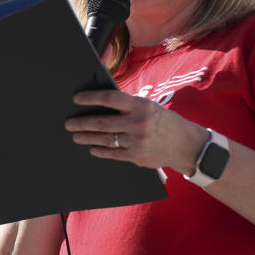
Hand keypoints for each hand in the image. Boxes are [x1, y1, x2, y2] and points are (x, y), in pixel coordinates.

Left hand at [64, 89, 208, 174]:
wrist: (185, 145)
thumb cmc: (164, 122)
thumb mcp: (149, 107)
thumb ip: (128, 107)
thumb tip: (101, 105)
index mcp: (141, 106)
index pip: (110, 99)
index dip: (91, 98)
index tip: (77, 98)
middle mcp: (138, 123)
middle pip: (102, 123)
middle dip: (82, 123)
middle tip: (69, 123)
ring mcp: (136, 142)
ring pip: (104, 139)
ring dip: (87, 138)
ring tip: (76, 136)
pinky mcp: (136, 157)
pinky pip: (112, 154)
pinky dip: (100, 151)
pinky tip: (92, 148)